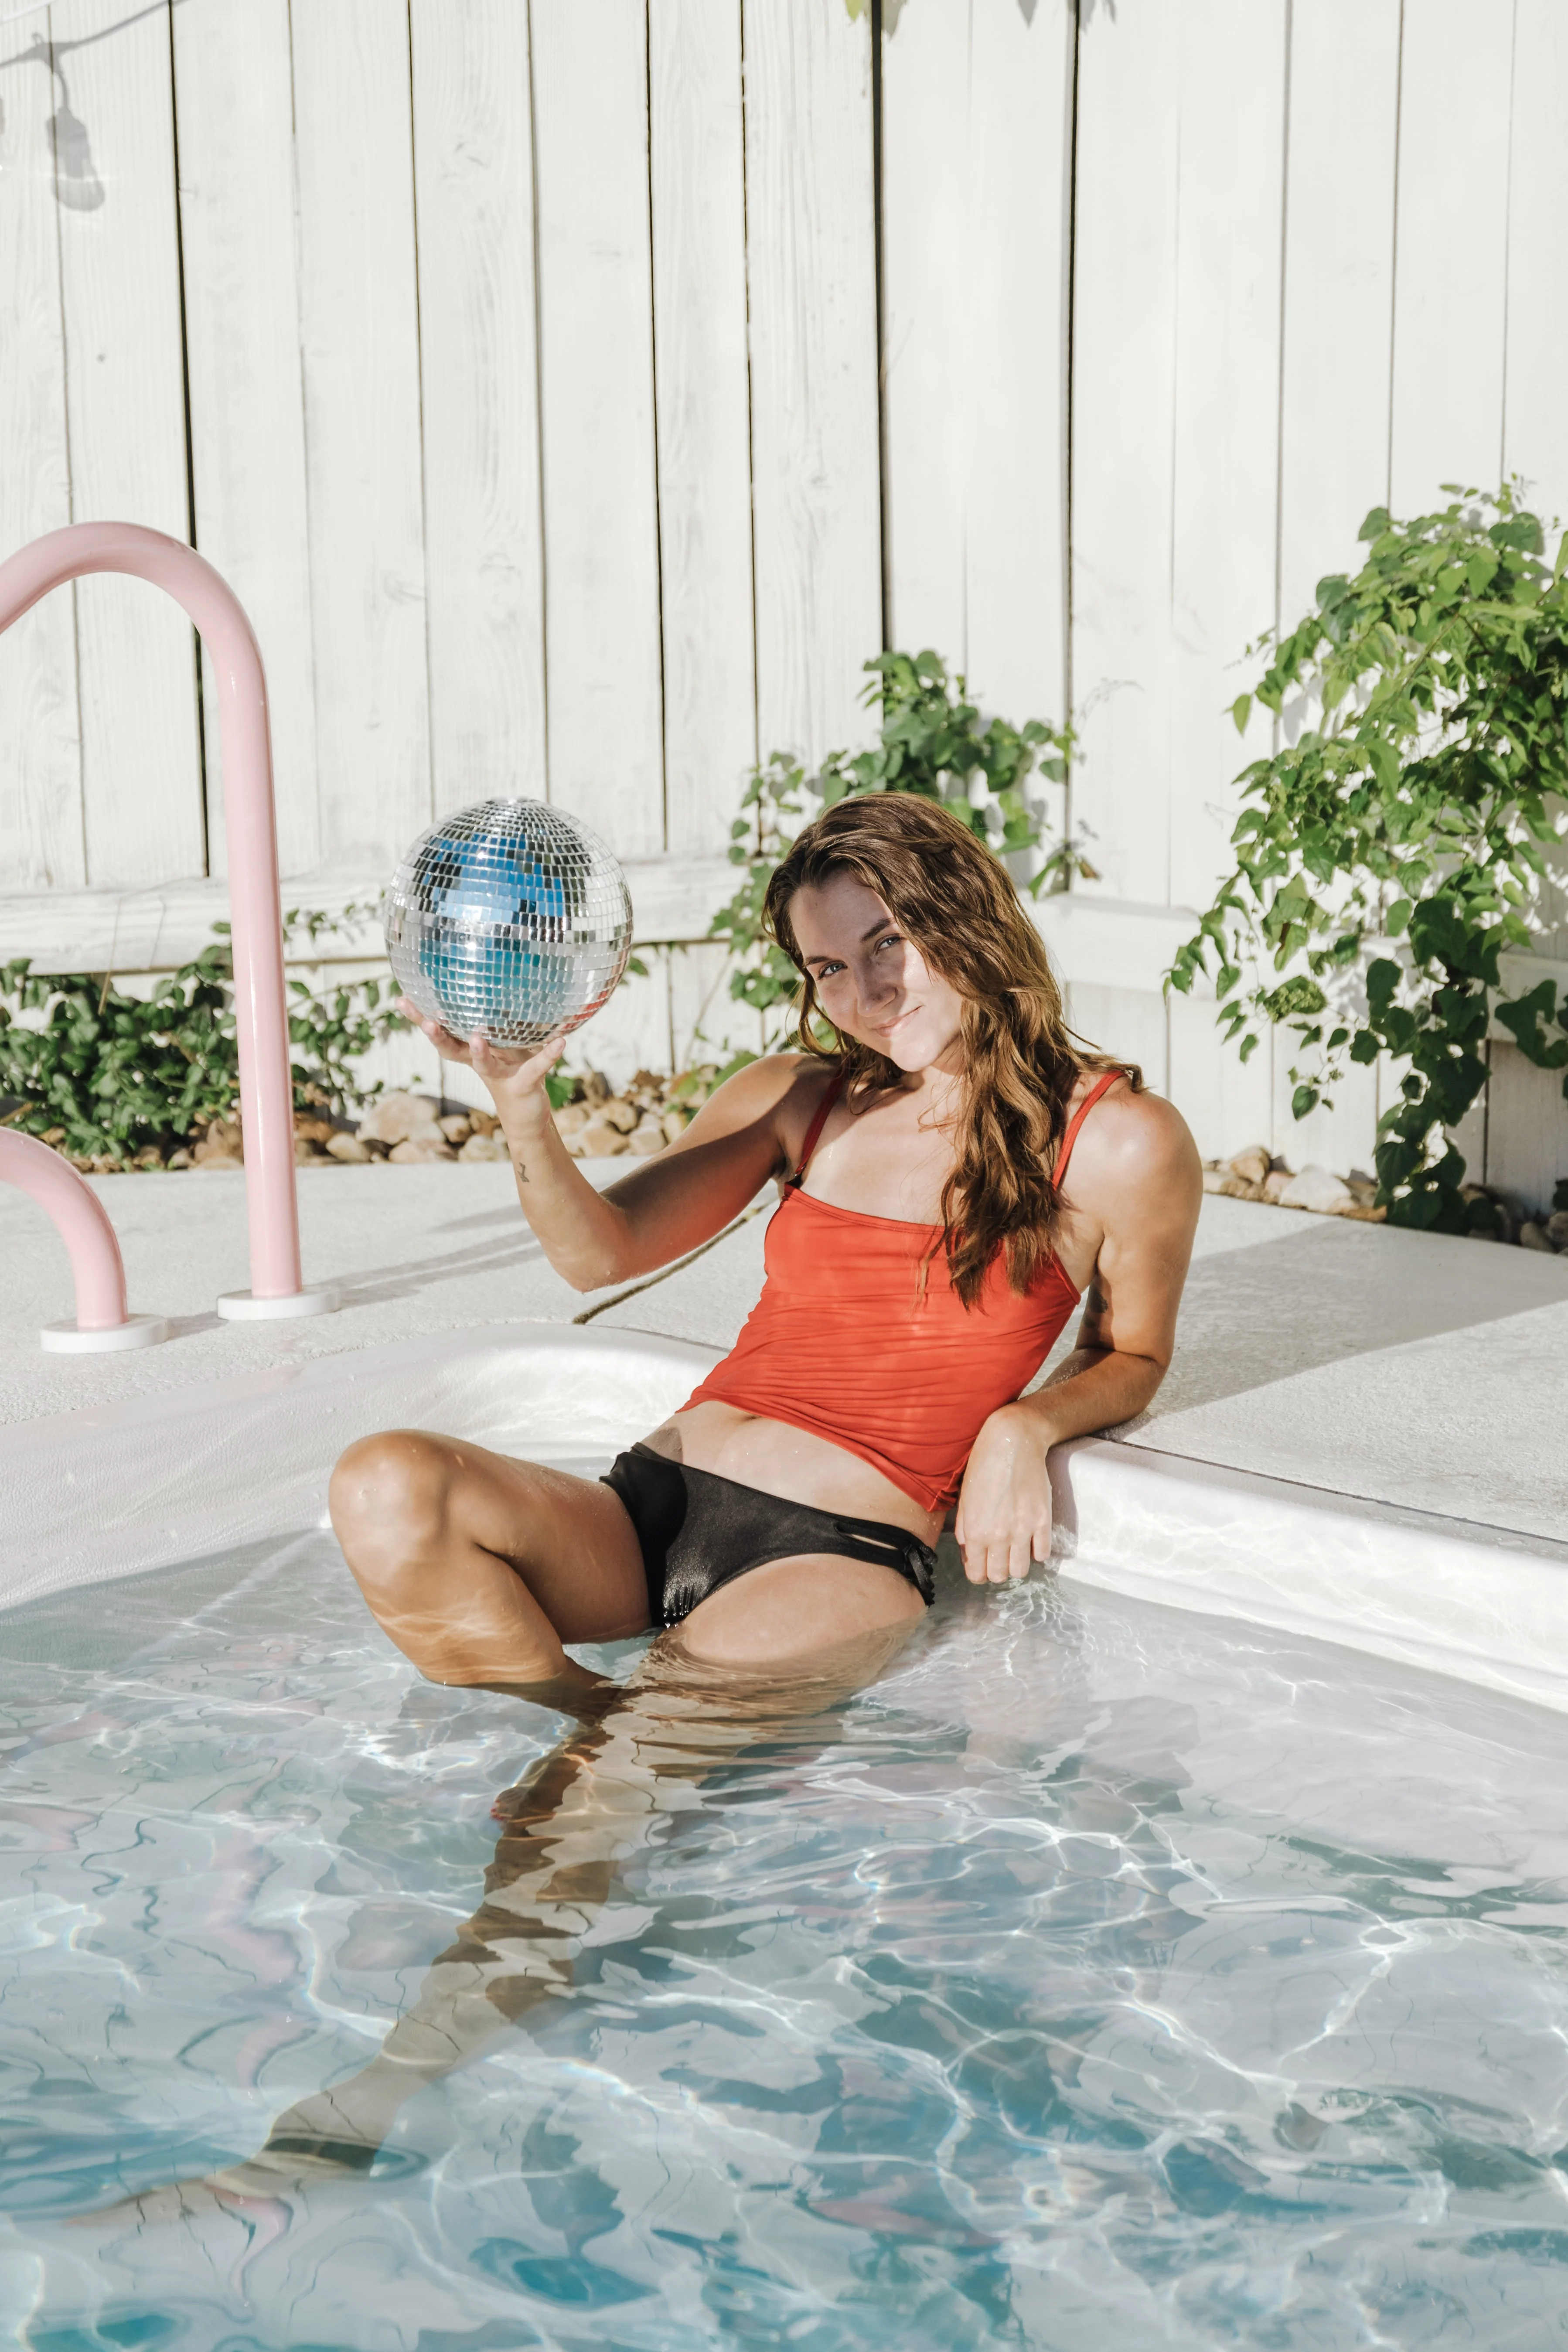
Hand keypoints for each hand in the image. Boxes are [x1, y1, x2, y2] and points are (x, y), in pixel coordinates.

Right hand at [395, 998, 568, 1132]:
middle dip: (438, 1036)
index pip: (442, 1031)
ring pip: (484, 1064)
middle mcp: (480, 1063)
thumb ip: (498, 1018)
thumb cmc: (512, 1071)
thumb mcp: (504, 1043)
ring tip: (477, 1037)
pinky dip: (549, 1055)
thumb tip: (499, 977)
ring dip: (479, 1052)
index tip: (403, 998)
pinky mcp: (524, 1085)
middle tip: (427, 1022)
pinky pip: (536, 1068)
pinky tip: (561, 1042)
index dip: (420, 1017)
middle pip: (452, 1049)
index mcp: (470, 1050)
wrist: (527, 1115)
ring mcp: (500, 1076)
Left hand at [953, 1403, 1053, 1584]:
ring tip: (1015, 1549)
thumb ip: (964, 1528)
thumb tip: (969, 1551)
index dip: (979, 1573)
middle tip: (998, 1556)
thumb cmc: (983, 1465)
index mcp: (975, 1532)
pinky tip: (1031, 1539)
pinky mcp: (1042, 1521)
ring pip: (1021, 1571)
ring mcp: (1022, 1530)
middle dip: (997, 1570)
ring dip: (1017, 1564)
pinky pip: (1042, 1554)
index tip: (983, 1565)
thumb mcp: (965, 1498)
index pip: (976, 1574)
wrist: (1012, 1442)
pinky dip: (1037, 1551)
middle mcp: (997, 1536)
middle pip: (999, 1576)